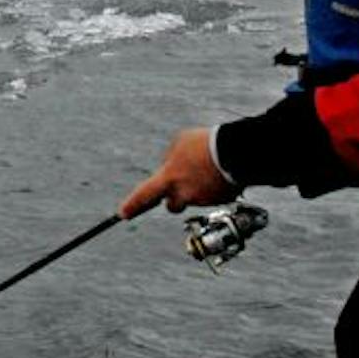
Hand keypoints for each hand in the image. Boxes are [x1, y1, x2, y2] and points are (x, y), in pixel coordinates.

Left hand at [119, 128, 234, 219]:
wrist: (235, 153)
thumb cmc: (204, 145)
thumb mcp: (179, 143)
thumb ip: (171, 158)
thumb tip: (174, 167)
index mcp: (169, 179)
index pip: (144, 195)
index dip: (132, 205)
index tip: (123, 214)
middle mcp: (184, 195)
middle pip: (172, 205)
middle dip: (173, 200)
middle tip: (178, 191)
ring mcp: (203, 200)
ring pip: (196, 197)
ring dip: (199, 186)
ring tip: (209, 166)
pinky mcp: (221, 201)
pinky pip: (214, 194)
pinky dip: (215, 184)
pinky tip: (222, 170)